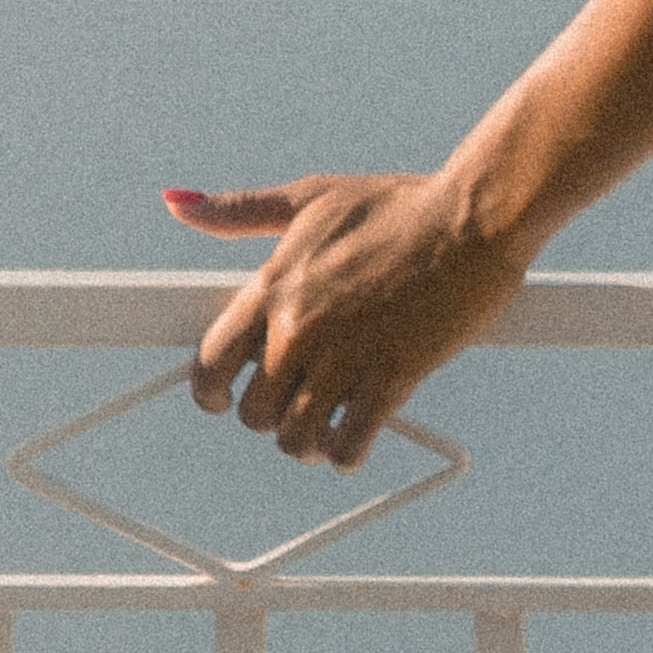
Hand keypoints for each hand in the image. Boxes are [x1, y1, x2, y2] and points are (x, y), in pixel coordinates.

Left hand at [169, 171, 519, 468]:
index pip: (209, 362)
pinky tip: (356, 445)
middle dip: (271, 416)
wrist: (473, 217)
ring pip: (295, 437)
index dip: (210, 394)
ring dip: (307, 443)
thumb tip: (179, 203)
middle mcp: (299, 327)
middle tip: (296, 406)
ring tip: (324, 433)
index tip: (225, 400)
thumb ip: (242, 211)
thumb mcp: (313, 197)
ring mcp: (344, 356)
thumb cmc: (399, 204)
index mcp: (274, 285)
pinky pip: (348, 446)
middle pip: (253, 412)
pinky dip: (347, 455)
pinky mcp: (391, 378)